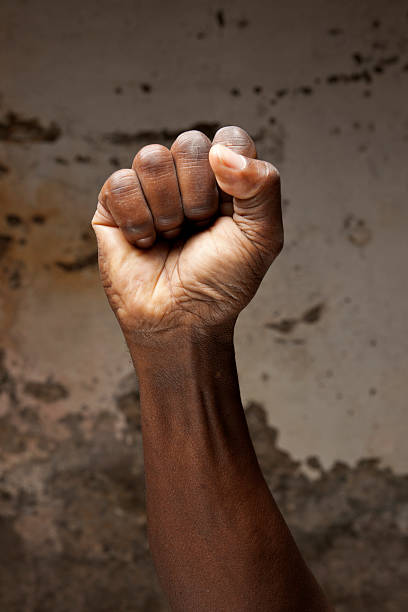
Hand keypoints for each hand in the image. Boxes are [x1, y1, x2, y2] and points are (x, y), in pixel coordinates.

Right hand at [92, 126, 282, 339]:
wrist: (180, 320)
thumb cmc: (221, 282)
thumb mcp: (262, 238)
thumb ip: (262, 187)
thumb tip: (221, 152)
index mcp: (226, 179)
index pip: (229, 138)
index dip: (229, 172)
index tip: (227, 210)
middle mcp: (188, 177)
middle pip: (189, 144)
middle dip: (197, 196)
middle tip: (197, 229)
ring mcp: (151, 188)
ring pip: (151, 158)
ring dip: (166, 210)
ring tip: (171, 237)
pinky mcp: (115, 203)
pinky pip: (121, 183)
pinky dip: (137, 221)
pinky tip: (145, 243)